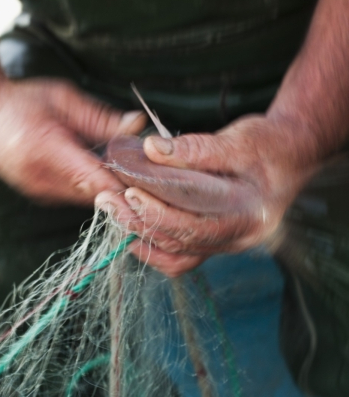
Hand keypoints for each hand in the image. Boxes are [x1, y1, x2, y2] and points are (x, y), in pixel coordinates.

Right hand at [0, 78, 145, 204]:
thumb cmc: (22, 101)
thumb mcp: (63, 98)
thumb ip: (100, 117)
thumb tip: (137, 126)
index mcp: (44, 148)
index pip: (94, 178)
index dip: (126, 185)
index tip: (155, 184)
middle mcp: (41, 179)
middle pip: (97, 193)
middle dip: (127, 187)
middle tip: (160, 177)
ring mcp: (41, 192)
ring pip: (91, 199)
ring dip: (115, 189)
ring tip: (142, 175)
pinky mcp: (45, 196)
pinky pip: (81, 197)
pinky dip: (99, 188)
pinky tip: (115, 176)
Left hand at [96, 115, 314, 276]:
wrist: (289, 155)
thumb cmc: (269, 146)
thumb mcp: (240, 140)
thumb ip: (198, 148)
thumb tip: (153, 149)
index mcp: (248, 218)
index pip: (195, 227)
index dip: (159, 213)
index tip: (130, 192)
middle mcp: (237, 239)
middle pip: (180, 242)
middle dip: (139, 222)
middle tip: (107, 199)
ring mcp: (225, 243)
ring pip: (177, 253)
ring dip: (142, 234)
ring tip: (113, 211)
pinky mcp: (214, 238)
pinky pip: (183, 257)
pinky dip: (156, 249)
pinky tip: (134, 234)